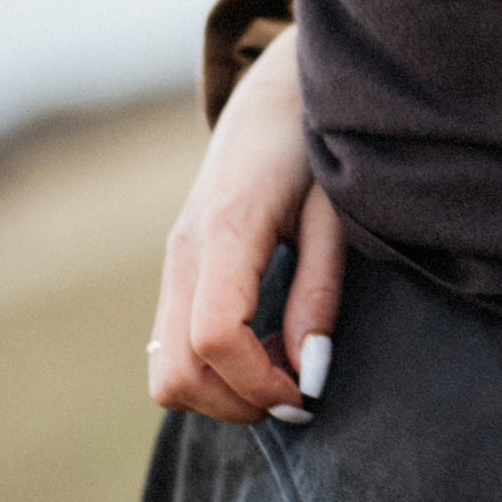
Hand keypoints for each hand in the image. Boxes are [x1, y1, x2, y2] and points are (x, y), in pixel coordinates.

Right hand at [149, 28, 343, 422]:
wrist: (277, 98)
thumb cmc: (319, 149)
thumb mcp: (337, 215)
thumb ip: (320, 292)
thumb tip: (311, 371)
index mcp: (226, 232)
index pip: (214, 339)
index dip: (258, 383)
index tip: (309, 394)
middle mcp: (184, 253)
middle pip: (174, 373)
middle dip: (236, 403)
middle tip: (301, 395)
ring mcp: (172, 264)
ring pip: (164, 370)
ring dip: (223, 392)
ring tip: (288, 371)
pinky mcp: (178, 271)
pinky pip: (174, 347)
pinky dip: (214, 369)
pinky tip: (268, 348)